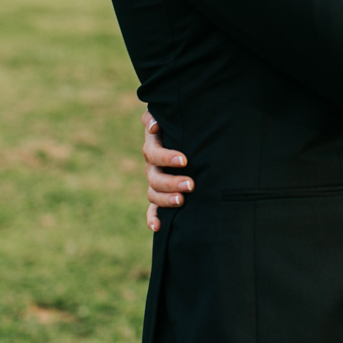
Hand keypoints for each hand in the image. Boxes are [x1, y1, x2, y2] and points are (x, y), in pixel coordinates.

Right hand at [142, 109, 192, 231]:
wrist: (188, 135)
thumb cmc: (185, 122)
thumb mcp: (174, 116)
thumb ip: (159, 115)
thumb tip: (153, 126)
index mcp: (154, 145)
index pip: (153, 153)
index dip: (166, 157)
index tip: (184, 160)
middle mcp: (152, 164)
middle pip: (154, 176)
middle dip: (172, 181)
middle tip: (191, 184)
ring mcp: (155, 180)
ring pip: (153, 193)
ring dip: (166, 199)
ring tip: (182, 200)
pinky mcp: (160, 194)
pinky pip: (151, 209)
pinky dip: (153, 218)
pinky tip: (157, 227)